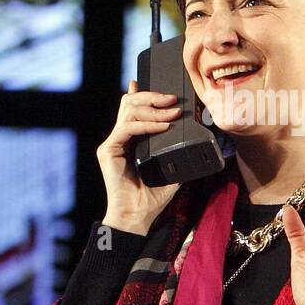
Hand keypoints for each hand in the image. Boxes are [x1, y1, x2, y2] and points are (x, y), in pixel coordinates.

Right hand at [96, 78, 182, 235]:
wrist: (137, 216)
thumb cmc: (152, 197)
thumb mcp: (171, 168)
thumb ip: (177, 151)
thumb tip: (197, 138)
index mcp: (130, 140)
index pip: (134, 108)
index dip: (145, 93)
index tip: (162, 87)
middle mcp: (119, 138)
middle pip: (130, 103)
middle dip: (153, 97)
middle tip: (173, 100)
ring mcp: (113, 143)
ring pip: (128, 111)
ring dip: (154, 109)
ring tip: (173, 114)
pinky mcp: (108, 150)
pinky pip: (127, 128)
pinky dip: (147, 125)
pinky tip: (163, 127)